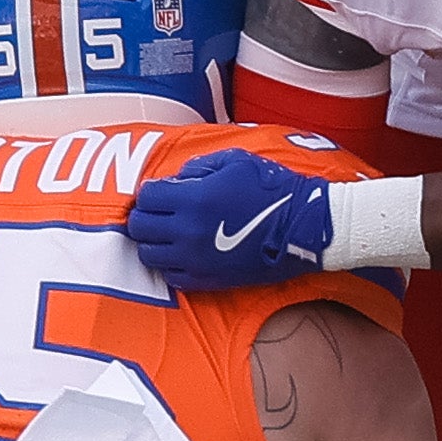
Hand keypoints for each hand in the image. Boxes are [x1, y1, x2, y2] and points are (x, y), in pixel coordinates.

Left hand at [127, 147, 332, 289]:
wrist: (302, 226)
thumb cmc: (272, 189)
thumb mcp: (235, 161)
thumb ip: (199, 166)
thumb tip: (177, 179)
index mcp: (193, 198)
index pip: (146, 196)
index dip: (151, 192)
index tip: (161, 192)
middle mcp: (187, 231)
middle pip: (140, 227)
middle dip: (145, 217)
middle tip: (160, 213)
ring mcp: (195, 259)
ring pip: (149, 255)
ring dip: (154, 242)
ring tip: (170, 235)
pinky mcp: (207, 280)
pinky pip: (171, 276)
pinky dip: (171, 265)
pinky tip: (184, 254)